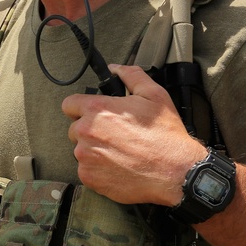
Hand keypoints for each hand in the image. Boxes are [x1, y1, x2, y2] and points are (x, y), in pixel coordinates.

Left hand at [61, 64, 204, 206]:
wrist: (175, 172)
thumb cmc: (165, 135)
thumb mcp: (154, 95)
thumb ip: (131, 76)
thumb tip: (116, 69)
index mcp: (98, 110)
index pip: (69, 104)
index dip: (80, 107)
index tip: (90, 113)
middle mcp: (86, 132)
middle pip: (75, 129)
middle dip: (90, 130)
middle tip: (114, 135)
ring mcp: (86, 157)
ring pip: (81, 150)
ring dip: (94, 150)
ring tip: (119, 152)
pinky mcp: (89, 177)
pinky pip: (86, 170)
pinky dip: (97, 169)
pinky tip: (118, 166)